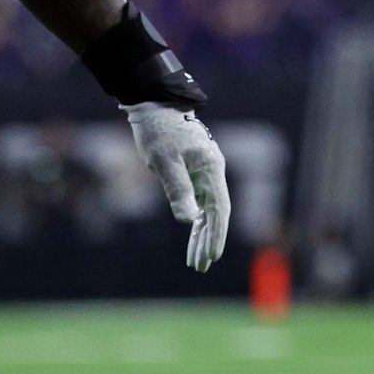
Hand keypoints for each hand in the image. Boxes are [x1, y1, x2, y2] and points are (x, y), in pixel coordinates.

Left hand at [122, 103, 229, 271]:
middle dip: (208, 240)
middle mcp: (213, 172)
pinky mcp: (193, 172)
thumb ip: (178, 190)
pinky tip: (192, 234)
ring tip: (195, 260)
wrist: (154, 107)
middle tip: (200, 266)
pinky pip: (199, 201)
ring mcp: (204, 173)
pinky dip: (195, 221)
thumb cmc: (158, 131)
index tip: (211, 256)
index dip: (216, 234)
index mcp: (212, 168)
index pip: (220, 208)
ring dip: (202, 234)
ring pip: (208, 210)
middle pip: (216, 213)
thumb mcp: (164, 161)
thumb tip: (189, 220)